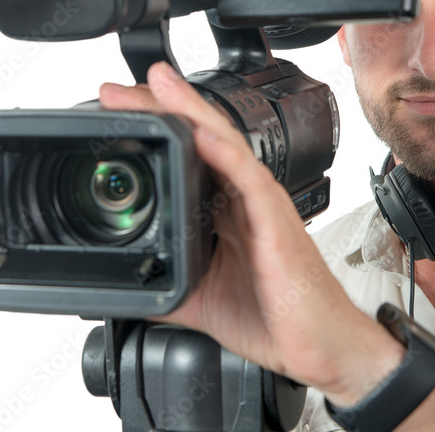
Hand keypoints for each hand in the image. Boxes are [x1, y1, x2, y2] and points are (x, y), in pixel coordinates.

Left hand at [99, 61, 405, 405]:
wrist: (320, 348)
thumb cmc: (274, 316)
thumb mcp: (201, 297)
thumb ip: (169, 282)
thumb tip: (130, 285)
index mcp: (225, 207)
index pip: (186, 152)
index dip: (153, 127)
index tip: (115, 111)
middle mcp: (243, 197)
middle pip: (200, 136)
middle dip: (160, 107)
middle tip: (117, 88)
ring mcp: (262, 205)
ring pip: (225, 145)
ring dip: (191, 112)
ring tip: (159, 86)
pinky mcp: (278, 223)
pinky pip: (251, 181)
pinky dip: (228, 156)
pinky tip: (204, 137)